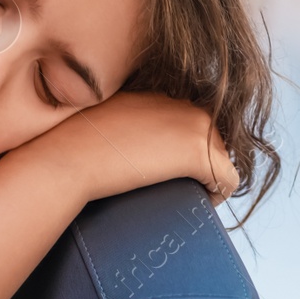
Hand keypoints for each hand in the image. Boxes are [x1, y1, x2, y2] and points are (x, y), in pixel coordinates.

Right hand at [19, 91, 241, 205]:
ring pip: (223, 158)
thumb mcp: (109, 117)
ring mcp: (196, 128)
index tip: (175, 168)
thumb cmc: (78, 142)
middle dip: (202, 163)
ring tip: (192, 194)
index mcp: (166, 96)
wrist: (71, 155)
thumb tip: (133, 141)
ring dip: (211, 178)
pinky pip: (228, 179)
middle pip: (213, 140)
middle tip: (185, 185)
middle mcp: (186, 106)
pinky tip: (202, 202)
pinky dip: (219, 194)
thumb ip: (131, 120)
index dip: (188, 149)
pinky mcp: (198, 154)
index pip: (194, 124)